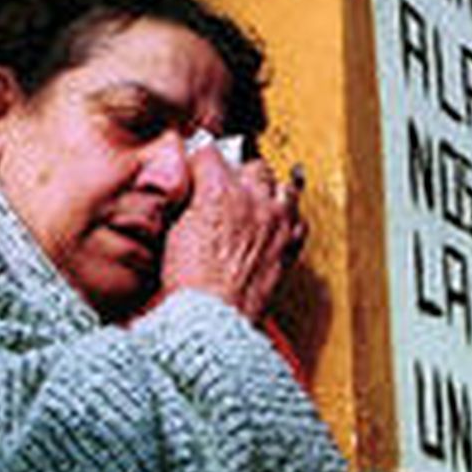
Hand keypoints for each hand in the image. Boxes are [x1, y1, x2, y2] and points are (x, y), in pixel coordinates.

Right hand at [161, 146, 306, 321]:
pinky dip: (289, 219)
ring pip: (284, 186)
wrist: (214, 318)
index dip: (201, 162)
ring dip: (270, 190)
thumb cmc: (190, 284)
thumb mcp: (172, 231)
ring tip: (257, 198)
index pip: (210, 153)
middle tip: (226, 186)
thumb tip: (188, 192)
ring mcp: (276, 222)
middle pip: (253, 166)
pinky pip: (299, 220)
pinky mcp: (289, 247)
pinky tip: (277, 223)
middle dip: (239, 173)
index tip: (197, 169)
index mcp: (218, 190)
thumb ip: (185, 202)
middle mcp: (253, 200)